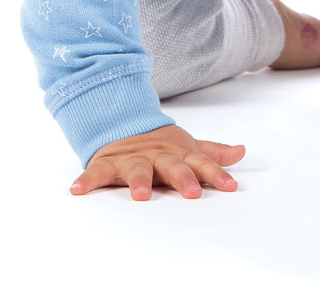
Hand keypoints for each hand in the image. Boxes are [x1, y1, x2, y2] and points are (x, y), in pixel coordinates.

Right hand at [70, 125, 245, 200]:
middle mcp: (156, 155)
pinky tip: (77, 190)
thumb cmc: (159, 145)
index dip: (216, 174)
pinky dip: (86, 180)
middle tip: (192, 192)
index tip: (231, 187)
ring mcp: (131, 158)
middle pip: (172, 166)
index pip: (200, 163)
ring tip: (141, 195)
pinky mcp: (107, 162)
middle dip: (182, 178)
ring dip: (138, 181)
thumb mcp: (186, 147)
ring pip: (137, 169)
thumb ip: (211, 153)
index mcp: (177, 153)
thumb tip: (241, 151)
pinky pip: (96, 172)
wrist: (121, 123)